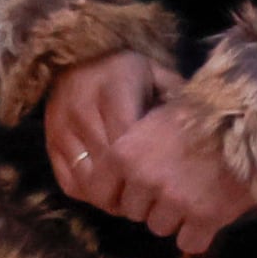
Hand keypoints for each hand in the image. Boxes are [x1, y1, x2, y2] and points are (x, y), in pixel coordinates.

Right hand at [43, 47, 180, 214]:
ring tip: (135, 201)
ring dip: (113, 198)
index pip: (131, 144)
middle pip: (109, 167)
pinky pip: (68, 182)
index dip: (150, 170)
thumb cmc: (127, 70)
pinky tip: (110, 193)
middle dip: (135, 189)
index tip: (170, 182)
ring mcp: (61, 128)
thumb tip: (207, 129)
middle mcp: (82, 110)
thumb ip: (179, 99)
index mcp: (113, 90)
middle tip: (158, 199)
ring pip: (88, 180)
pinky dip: (90, 194)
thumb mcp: (157, 75)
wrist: (76, 56)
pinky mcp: (49, 142)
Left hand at [87, 102, 256, 249]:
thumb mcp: (154, 120)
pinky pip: (190, 243)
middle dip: (151, 205)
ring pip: (160, 228)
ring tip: (195, 197)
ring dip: (176, 219)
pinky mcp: (205, 217)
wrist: (250, 120)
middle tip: (174, 189)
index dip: (118, 195)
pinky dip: (198, 235)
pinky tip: (209, 217)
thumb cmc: (201, 114)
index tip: (132, 194)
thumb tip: (122, 173)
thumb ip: (134, 148)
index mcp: (124, 154)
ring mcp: (174, 200)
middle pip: (134, 213)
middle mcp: (143, 180)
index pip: (100, 193)